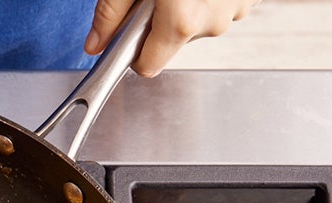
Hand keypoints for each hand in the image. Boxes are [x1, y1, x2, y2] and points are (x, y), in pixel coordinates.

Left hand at [85, 0, 262, 76]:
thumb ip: (109, 14)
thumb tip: (95, 44)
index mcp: (182, 21)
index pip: (148, 65)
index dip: (132, 52)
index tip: (128, 35)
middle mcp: (213, 21)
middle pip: (172, 44)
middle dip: (158, 23)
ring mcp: (236, 8)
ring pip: (197, 25)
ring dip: (184, 7)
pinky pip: (217, 6)